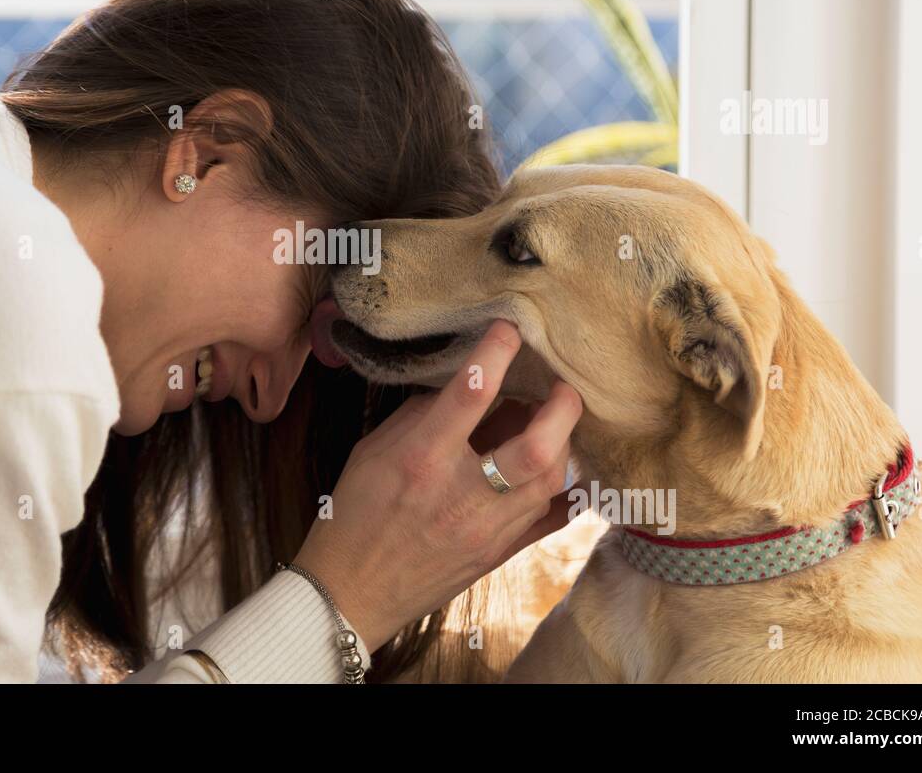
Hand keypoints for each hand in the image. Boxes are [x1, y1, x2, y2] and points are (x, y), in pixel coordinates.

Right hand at [293, 320, 582, 652]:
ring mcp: (488, 529)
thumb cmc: (356, 514)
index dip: (497, 352)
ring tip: (556, 421)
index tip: (510, 329)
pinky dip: (568, 489)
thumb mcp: (373, 450)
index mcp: (422, 460)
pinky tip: (566, 468)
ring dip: (564, 443)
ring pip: (552, 481)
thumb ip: (421, 414)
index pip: (471, 393)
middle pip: (536, 448)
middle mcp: (462, 495)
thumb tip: (463, 386)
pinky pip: (555, 519)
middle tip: (563, 384)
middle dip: (561, 408)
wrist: (353, 591)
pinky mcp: (502, 554)